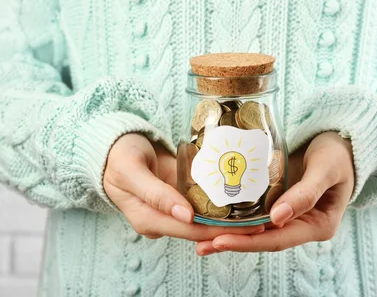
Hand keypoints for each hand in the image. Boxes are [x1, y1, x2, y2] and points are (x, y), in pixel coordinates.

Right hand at [104, 133, 263, 240]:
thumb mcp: (130, 171)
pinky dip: (222, 203)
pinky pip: (203, 203)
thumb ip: (155, 194)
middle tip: (263, 222)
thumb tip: (186, 215)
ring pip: (205, 218)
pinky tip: (244, 198)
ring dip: (231, 218)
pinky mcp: (179, 197)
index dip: (219, 230)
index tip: (245, 227)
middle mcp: (163, 220)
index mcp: (147, 219)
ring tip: (260, 213)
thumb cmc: (118, 156)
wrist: (113, 147)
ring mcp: (172, 209)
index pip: (189, 230)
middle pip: (202, 229)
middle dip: (232, 228)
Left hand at [195, 132, 353, 254]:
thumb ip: (306, 193)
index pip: (279, 239)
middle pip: (264, 239)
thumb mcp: (326, 169)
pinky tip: (215, 218)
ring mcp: (290, 216)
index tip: (221, 240)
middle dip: (233, 243)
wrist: (342, 142)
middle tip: (201, 245)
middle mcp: (302, 225)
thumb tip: (278, 217)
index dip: (249, 241)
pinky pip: (257, 215)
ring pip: (258, 230)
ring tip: (200, 239)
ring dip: (231, 234)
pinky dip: (237, 218)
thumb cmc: (338, 154)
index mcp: (318, 225)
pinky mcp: (279, 203)